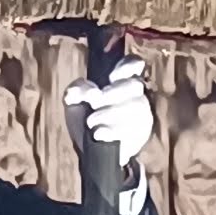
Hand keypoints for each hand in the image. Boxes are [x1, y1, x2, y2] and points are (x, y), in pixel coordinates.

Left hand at [63, 59, 154, 196]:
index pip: (133, 64)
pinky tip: (98, 134)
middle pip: (133, 85)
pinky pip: (131, 130)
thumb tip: (88, 92)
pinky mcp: (140, 135)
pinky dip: (111, 131)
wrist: (90, 150)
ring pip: (134, 106)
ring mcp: (141, 115)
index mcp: (120, 81)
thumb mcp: (74, 102)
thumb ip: (76, 90)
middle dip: (113, 93)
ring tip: (91, 122)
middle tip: (95, 102)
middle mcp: (135, 95)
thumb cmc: (85, 118)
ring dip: (109, 113)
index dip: (127, 66)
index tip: (112, 76)